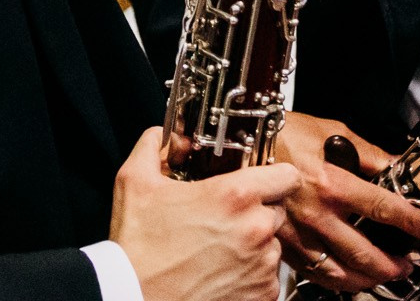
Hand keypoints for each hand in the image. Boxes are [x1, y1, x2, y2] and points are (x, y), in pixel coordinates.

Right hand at [111, 127, 296, 300]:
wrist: (133, 299)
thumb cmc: (137, 248)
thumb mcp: (134, 183)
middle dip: (256, 212)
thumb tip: (161, 136)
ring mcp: (262, 265)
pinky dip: (251, 276)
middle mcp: (256, 229)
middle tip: (225, 220)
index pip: (287, 175)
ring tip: (219, 250)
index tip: (262, 182)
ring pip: (272, 245)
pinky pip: (268, 278)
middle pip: (276, 210)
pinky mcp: (261, 295)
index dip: (275, 177)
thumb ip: (153, 148)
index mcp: (235, 195)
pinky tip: (221, 273)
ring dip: (254, 245)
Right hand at [267, 113, 419, 291]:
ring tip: (387, 275)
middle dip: (393, 263)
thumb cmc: (283, 135)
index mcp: (330, 183)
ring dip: (369, 278)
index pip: (383, 208)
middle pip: (363, 252)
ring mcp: (298, 235)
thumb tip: (399, 166)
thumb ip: (370, 154)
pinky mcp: (284, 246)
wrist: (241, 145)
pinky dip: (338, 281)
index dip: (413, 222)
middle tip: (410, 263)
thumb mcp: (332, 132)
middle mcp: (315, 214)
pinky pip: (315, 274)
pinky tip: (352, 278)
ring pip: (340, 271)